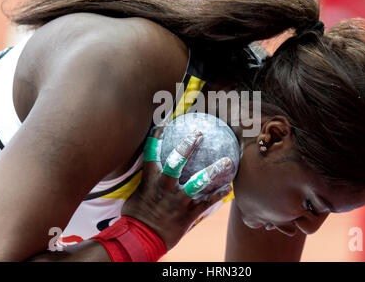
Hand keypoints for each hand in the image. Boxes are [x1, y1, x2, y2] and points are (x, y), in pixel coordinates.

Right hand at [121, 126, 232, 249]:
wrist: (141, 241)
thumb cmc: (136, 217)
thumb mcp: (136, 195)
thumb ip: (147, 181)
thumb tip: (152, 170)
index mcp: (150, 182)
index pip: (151, 155)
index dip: (157, 137)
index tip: (163, 124)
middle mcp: (165, 189)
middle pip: (176, 163)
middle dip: (187, 147)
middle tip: (199, 134)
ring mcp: (178, 201)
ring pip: (198, 183)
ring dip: (214, 171)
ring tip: (229, 161)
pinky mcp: (188, 215)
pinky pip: (206, 202)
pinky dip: (218, 194)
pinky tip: (229, 187)